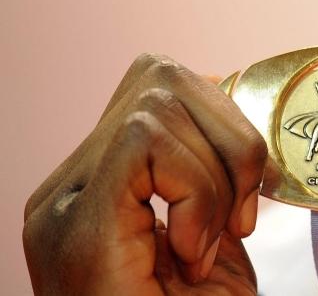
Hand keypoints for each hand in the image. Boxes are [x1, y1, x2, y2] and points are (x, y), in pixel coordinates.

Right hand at [23, 54, 266, 294]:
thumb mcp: (213, 237)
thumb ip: (209, 168)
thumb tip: (228, 84)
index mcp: (98, 185)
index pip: (159, 84)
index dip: (225, 119)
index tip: (246, 197)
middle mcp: (67, 188)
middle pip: (163, 75)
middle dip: (231, 133)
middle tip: (239, 217)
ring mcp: (62, 205)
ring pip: (160, 100)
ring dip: (217, 173)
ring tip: (212, 242)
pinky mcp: (74, 227)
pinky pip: (148, 141)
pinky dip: (197, 191)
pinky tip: (194, 251)